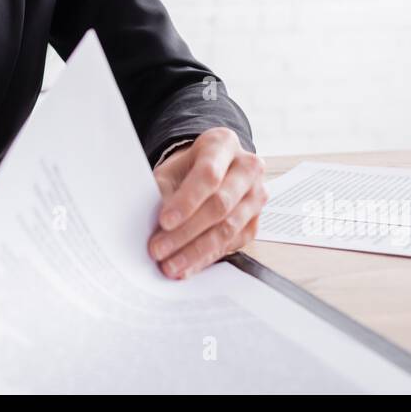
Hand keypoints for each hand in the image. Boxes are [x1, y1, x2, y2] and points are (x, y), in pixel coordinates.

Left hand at [148, 127, 265, 278]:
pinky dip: (206, 258)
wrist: (210, 170)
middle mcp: (247, 168)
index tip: (164, 221)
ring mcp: (256, 196)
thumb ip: (163, 192)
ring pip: (228, 228)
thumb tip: (154, 226)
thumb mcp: (171, 169)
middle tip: (159, 249)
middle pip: (220, 204)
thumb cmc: (187, 168)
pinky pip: (231, 244)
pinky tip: (186, 267)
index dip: (186, 201)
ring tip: (170, 265)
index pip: (208, 174)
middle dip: (186, 231)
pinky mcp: (255, 222)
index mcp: (223, 144)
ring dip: (195, 251)